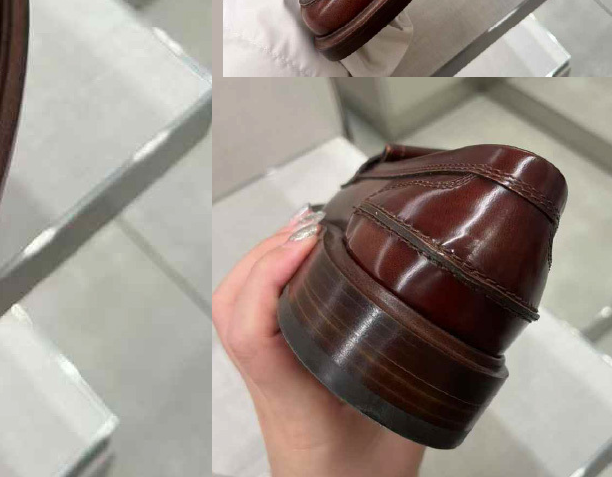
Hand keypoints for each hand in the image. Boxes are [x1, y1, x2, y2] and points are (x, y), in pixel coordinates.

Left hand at [211, 209, 424, 476]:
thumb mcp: (395, 431)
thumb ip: (406, 380)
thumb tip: (427, 313)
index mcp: (288, 397)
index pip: (251, 332)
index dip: (269, 277)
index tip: (307, 246)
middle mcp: (264, 379)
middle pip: (233, 304)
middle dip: (267, 254)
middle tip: (315, 229)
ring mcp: (257, 371)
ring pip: (233, 302)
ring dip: (262, 259)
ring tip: (306, 234)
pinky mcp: (266, 364)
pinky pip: (246, 309)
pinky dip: (263, 275)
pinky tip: (296, 260)